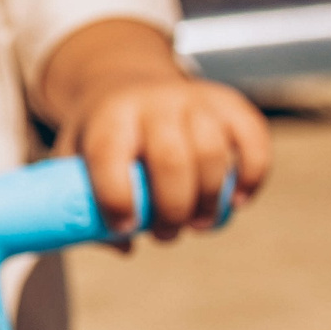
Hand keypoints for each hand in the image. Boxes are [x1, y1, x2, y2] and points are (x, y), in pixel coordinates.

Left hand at [71, 76, 269, 239]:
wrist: (126, 83)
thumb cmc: (102, 134)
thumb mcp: (77, 157)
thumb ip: (83, 202)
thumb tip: (123, 246)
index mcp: (108, 116)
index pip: (108, 155)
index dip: (117, 198)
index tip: (125, 227)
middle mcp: (153, 102)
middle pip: (170, 160)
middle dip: (172, 211)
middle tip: (165, 234)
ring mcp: (194, 99)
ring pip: (212, 153)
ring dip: (208, 201)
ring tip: (197, 224)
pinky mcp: (229, 103)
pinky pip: (253, 140)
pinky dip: (251, 177)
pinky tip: (236, 201)